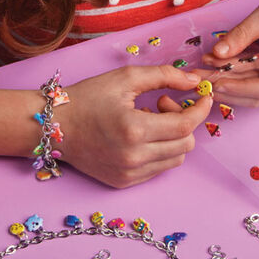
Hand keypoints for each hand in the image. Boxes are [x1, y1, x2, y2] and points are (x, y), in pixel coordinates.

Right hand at [60, 65, 211, 187]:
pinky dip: (160, 150)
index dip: (201, 109)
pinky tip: (142, 134)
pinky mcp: (123, 183)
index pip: (185, 125)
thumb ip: (165, 76)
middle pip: (186, 144)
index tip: (204, 96)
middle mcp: (133, 158)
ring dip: (174, 137)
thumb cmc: (88, 97)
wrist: (53, 126)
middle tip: (163, 103)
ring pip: (175, 159)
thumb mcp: (126, 78)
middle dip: (184, 120)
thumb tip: (195, 80)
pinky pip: (158, 169)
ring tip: (151, 119)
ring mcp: (128, 174)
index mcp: (134, 129)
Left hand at [201, 0, 258, 106]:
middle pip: (255, 95)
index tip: (214, 81)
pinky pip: (255, 79)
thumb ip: (244, 32)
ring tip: (200, 70)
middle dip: (225, 88)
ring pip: (252, 90)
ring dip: (226, 82)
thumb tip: (218, 52)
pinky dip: (235, 73)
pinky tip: (215, 63)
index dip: (236, 88)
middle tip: (197, 79)